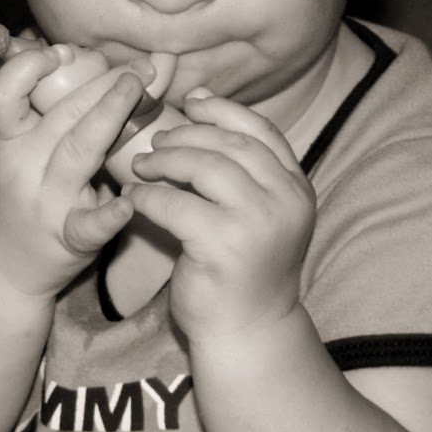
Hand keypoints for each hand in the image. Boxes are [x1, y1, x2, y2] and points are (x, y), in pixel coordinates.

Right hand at [0, 45, 149, 299]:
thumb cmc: (14, 199)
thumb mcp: (16, 152)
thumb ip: (44, 110)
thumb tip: (73, 53)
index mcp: (8, 143)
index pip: (4, 95)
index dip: (27, 69)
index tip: (58, 52)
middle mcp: (23, 168)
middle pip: (60, 115)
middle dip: (101, 82)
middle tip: (138, 66)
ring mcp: (45, 204)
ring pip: (78, 153)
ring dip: (110, 116)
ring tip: (140, 91)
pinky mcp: (67, 239)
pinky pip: (89, 225)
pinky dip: (109, 215)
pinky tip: (128, 203)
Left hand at [126, 91, 316, 338]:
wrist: (248, 330)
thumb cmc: (243, 269)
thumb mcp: (255, 212)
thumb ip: (240, 169)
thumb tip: (198, 103)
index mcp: (296, 187)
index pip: (261, 131)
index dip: (223, 110)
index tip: (190, 101)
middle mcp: (285, 200)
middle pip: (231, 145)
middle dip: (187, 136)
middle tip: (156, 142)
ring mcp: (258, 221)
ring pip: (204, 167)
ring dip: (166, 161)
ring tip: (142, 166)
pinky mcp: (224, 244)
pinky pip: (176, 204)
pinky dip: (149, 197)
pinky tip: (134, 199)